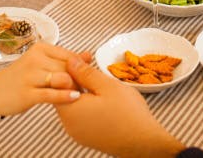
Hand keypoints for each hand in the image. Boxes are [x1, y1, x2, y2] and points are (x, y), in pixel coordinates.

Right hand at [0, 44, 91, 115]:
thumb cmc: (20, 78)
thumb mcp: (41, 64)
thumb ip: (64, 60)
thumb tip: (89, 55)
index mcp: (40, 48)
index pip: (70, 55)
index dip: (81, 67)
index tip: (87, 77)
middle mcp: (35, 59)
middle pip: (68, 68)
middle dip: (79, 79)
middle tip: (86, 88)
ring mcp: (30, 76)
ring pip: (63, 79)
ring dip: (74, 87)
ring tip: (79, 94)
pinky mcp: (27, 93)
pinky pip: (52, 94)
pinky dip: (66, 96)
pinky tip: (74, 98)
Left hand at [55, 56, 184, 156]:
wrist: (144, 143)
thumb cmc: (128, 115)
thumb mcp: (107, 85)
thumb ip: (85, 73)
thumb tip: (70, 62)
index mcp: (69, 109)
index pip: (59, 82)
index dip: (70, 67)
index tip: (84, 59)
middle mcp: (68, 124)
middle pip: (65, 94)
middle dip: (77, 78)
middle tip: (92, 66)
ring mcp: (77, 132)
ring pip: (74, 104)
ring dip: (84, 91)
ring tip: (100, 82)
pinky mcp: (87, 137)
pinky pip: (81, 115)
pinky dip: (88, 104)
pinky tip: (102, 98)